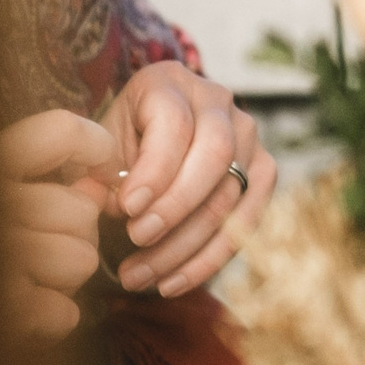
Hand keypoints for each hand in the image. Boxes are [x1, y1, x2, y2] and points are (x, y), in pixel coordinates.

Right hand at [0, 109, 117, 340]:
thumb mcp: (1, 198)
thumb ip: (55, 184)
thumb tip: (99, 185)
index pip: (60, 131)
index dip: (97, 148)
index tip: (102, 172)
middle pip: (82, 210)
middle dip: (77, 235)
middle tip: (42, 246)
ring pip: (81, 260)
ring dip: (65, 277)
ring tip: (28, 278)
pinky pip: (64, 311)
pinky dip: (53, 316)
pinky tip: (21, 308)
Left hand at [103, 61, 275, 298]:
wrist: (148, 138)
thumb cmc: (119, 143)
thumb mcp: (102, 145)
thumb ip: (101, 171)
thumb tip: (110, 206)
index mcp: (171, 83)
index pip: (176, 124)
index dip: (155, 170)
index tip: (126, 209)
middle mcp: (219, 102)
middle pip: (215, 156)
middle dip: (176, 207)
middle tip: (138, 239)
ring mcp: (249, 136)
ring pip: (231, 194)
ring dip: (186, 244)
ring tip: (141, 276)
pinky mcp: (263, 171)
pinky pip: (248, 219)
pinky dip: (212, 257)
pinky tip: (174, 282)